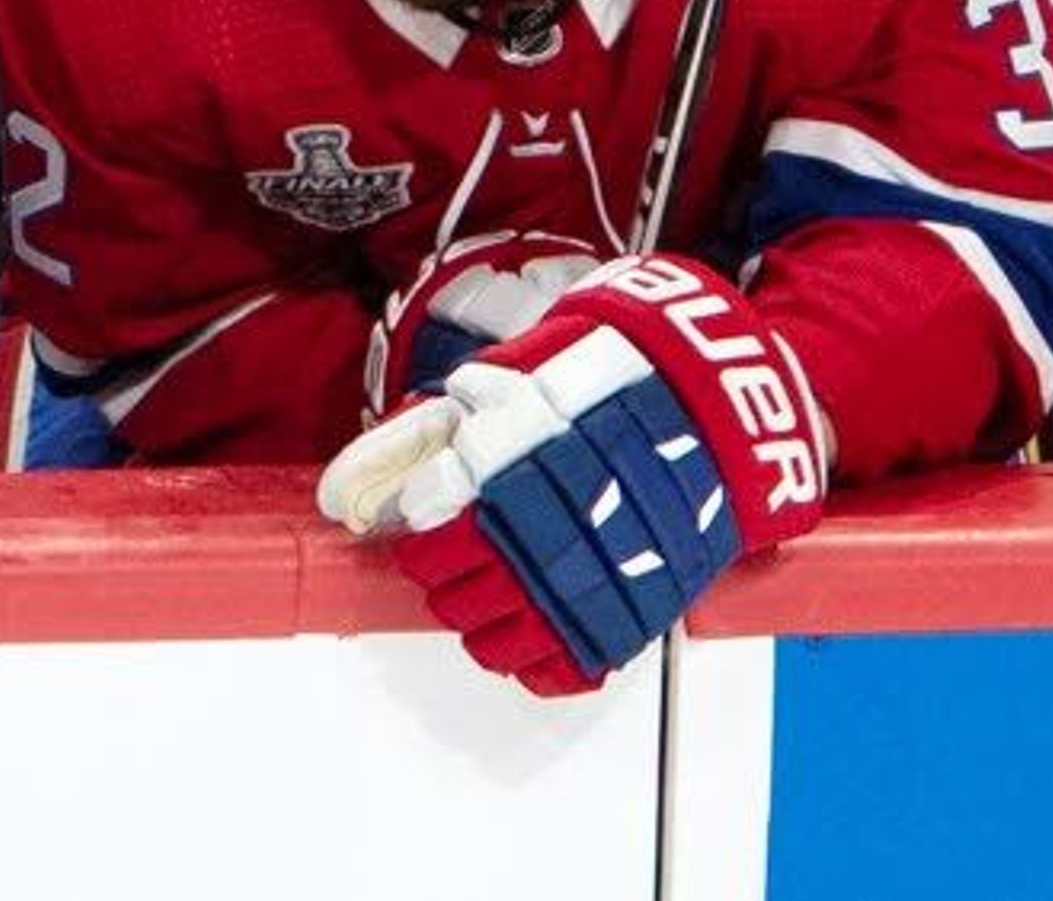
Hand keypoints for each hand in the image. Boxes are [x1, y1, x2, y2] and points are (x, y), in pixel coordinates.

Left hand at [318, 253, 826, 693]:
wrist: (708, 407)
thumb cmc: (596, 385)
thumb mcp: (495, 385)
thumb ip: (416, 438)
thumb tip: (344, 490)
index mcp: (498, 468)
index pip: (422, 530)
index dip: (413, 534)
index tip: (419, 529)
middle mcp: (536, 527)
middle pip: (448, 587)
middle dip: (438, 577)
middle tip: (447, 564)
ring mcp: (584, 575)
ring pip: (493, 636)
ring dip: (475, 623)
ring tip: (483, 600)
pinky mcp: (627, 613)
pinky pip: (559, 668)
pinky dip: (534, 663)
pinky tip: (529, 638)